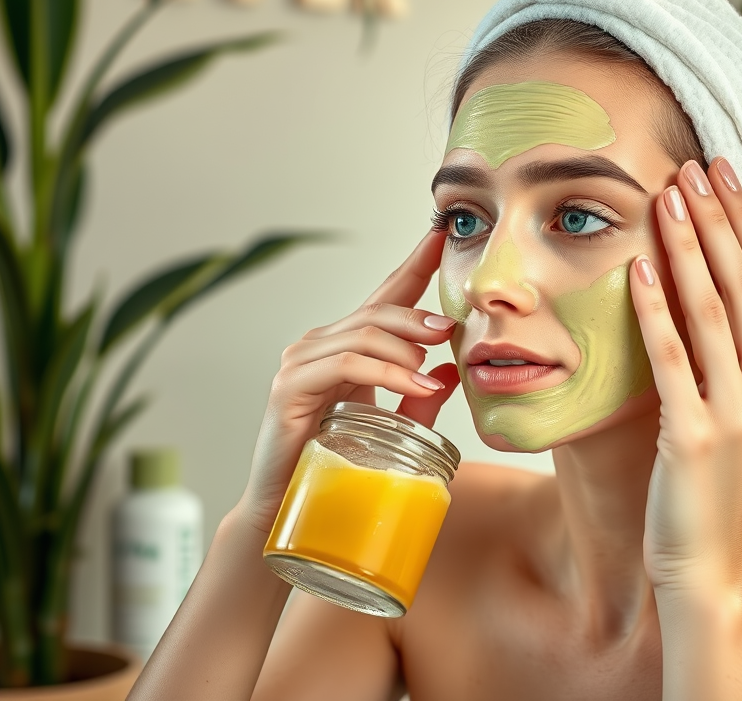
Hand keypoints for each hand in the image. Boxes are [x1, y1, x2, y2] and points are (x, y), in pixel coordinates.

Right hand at [237, 229, 460, 532]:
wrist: (289, 506)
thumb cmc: (337, 464)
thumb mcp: (390, 425)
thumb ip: (418, 397)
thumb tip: (452, 371)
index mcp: (345, 346)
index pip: (385, 296)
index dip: (413, 265)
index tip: (441, 235)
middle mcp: (320, 344)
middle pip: (378, 311)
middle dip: (419, 314)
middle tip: (452, 327)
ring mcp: (301, 361)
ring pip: (363, 334)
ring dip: (407, 347)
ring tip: (435, 365)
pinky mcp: (290, 385)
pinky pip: (346, 363)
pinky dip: (387, 370)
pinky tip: (416, 382)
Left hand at [630, 158, 741, 594]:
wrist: (712, 573)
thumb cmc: (717, 497)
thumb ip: (740, 372)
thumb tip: (710, 314)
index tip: (725, 179)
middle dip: (721, 220)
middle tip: (696, 165)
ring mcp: (738, 414)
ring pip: (712, 311)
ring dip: (689, 246)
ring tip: (669, 195)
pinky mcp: (693, 438)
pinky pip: (671, 357)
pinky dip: (654, 308)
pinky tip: (640, 266)